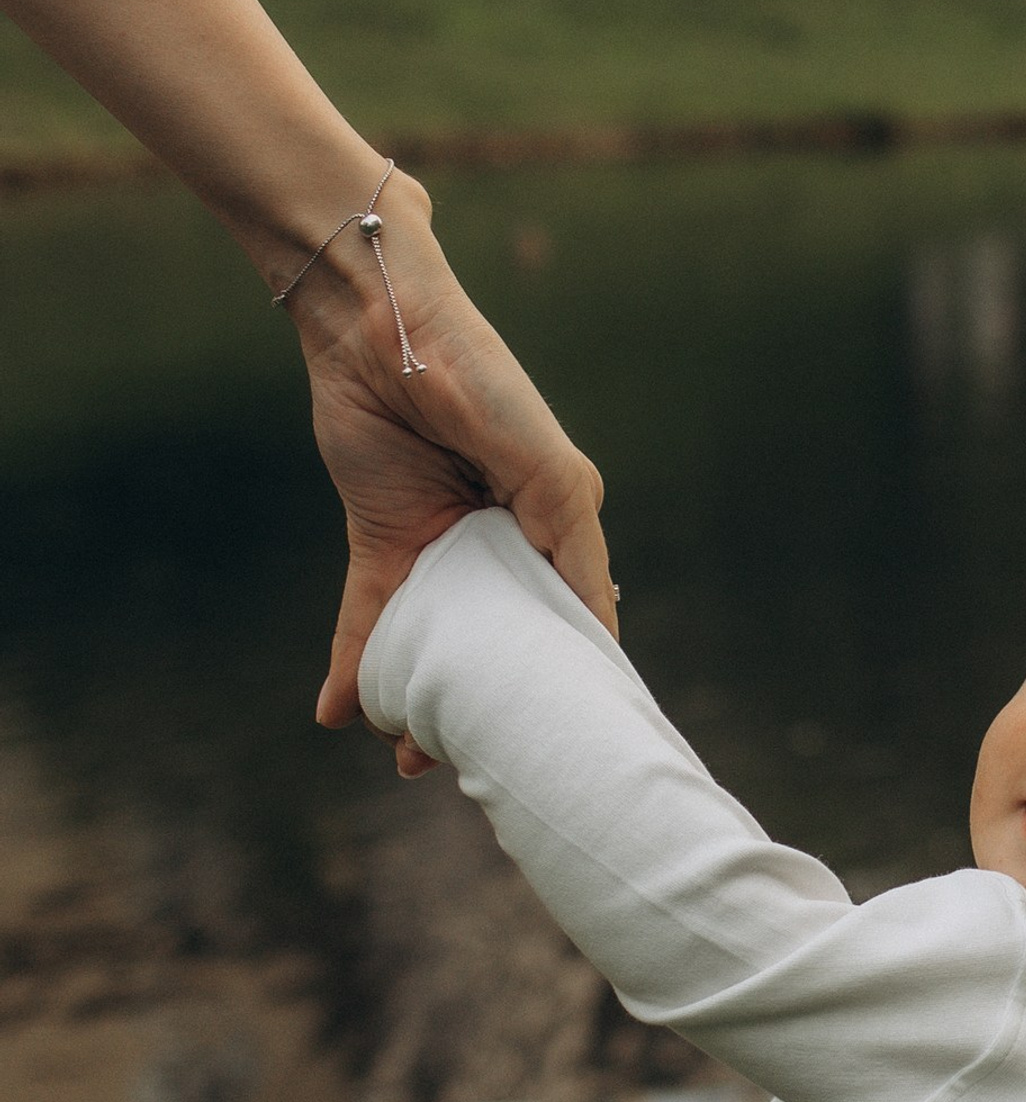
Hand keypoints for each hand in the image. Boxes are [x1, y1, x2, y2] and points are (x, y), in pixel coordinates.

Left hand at [289, 174, 613, 775]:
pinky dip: (353, 666)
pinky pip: (370, 619)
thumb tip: (599, 634)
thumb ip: (575, 549)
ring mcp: (443, 549)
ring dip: (422, 704)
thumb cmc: (477, 382)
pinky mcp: (383, 540)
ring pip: (438, 647)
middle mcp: (506, 549)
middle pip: (503, 648)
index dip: (571, 685)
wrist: (374, 320)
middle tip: (476, 766)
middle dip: (490, 710)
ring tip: (408, 759)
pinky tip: (336, 713)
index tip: (569, 743)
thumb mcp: (549, 471)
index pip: (576, 625)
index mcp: (560, 531)